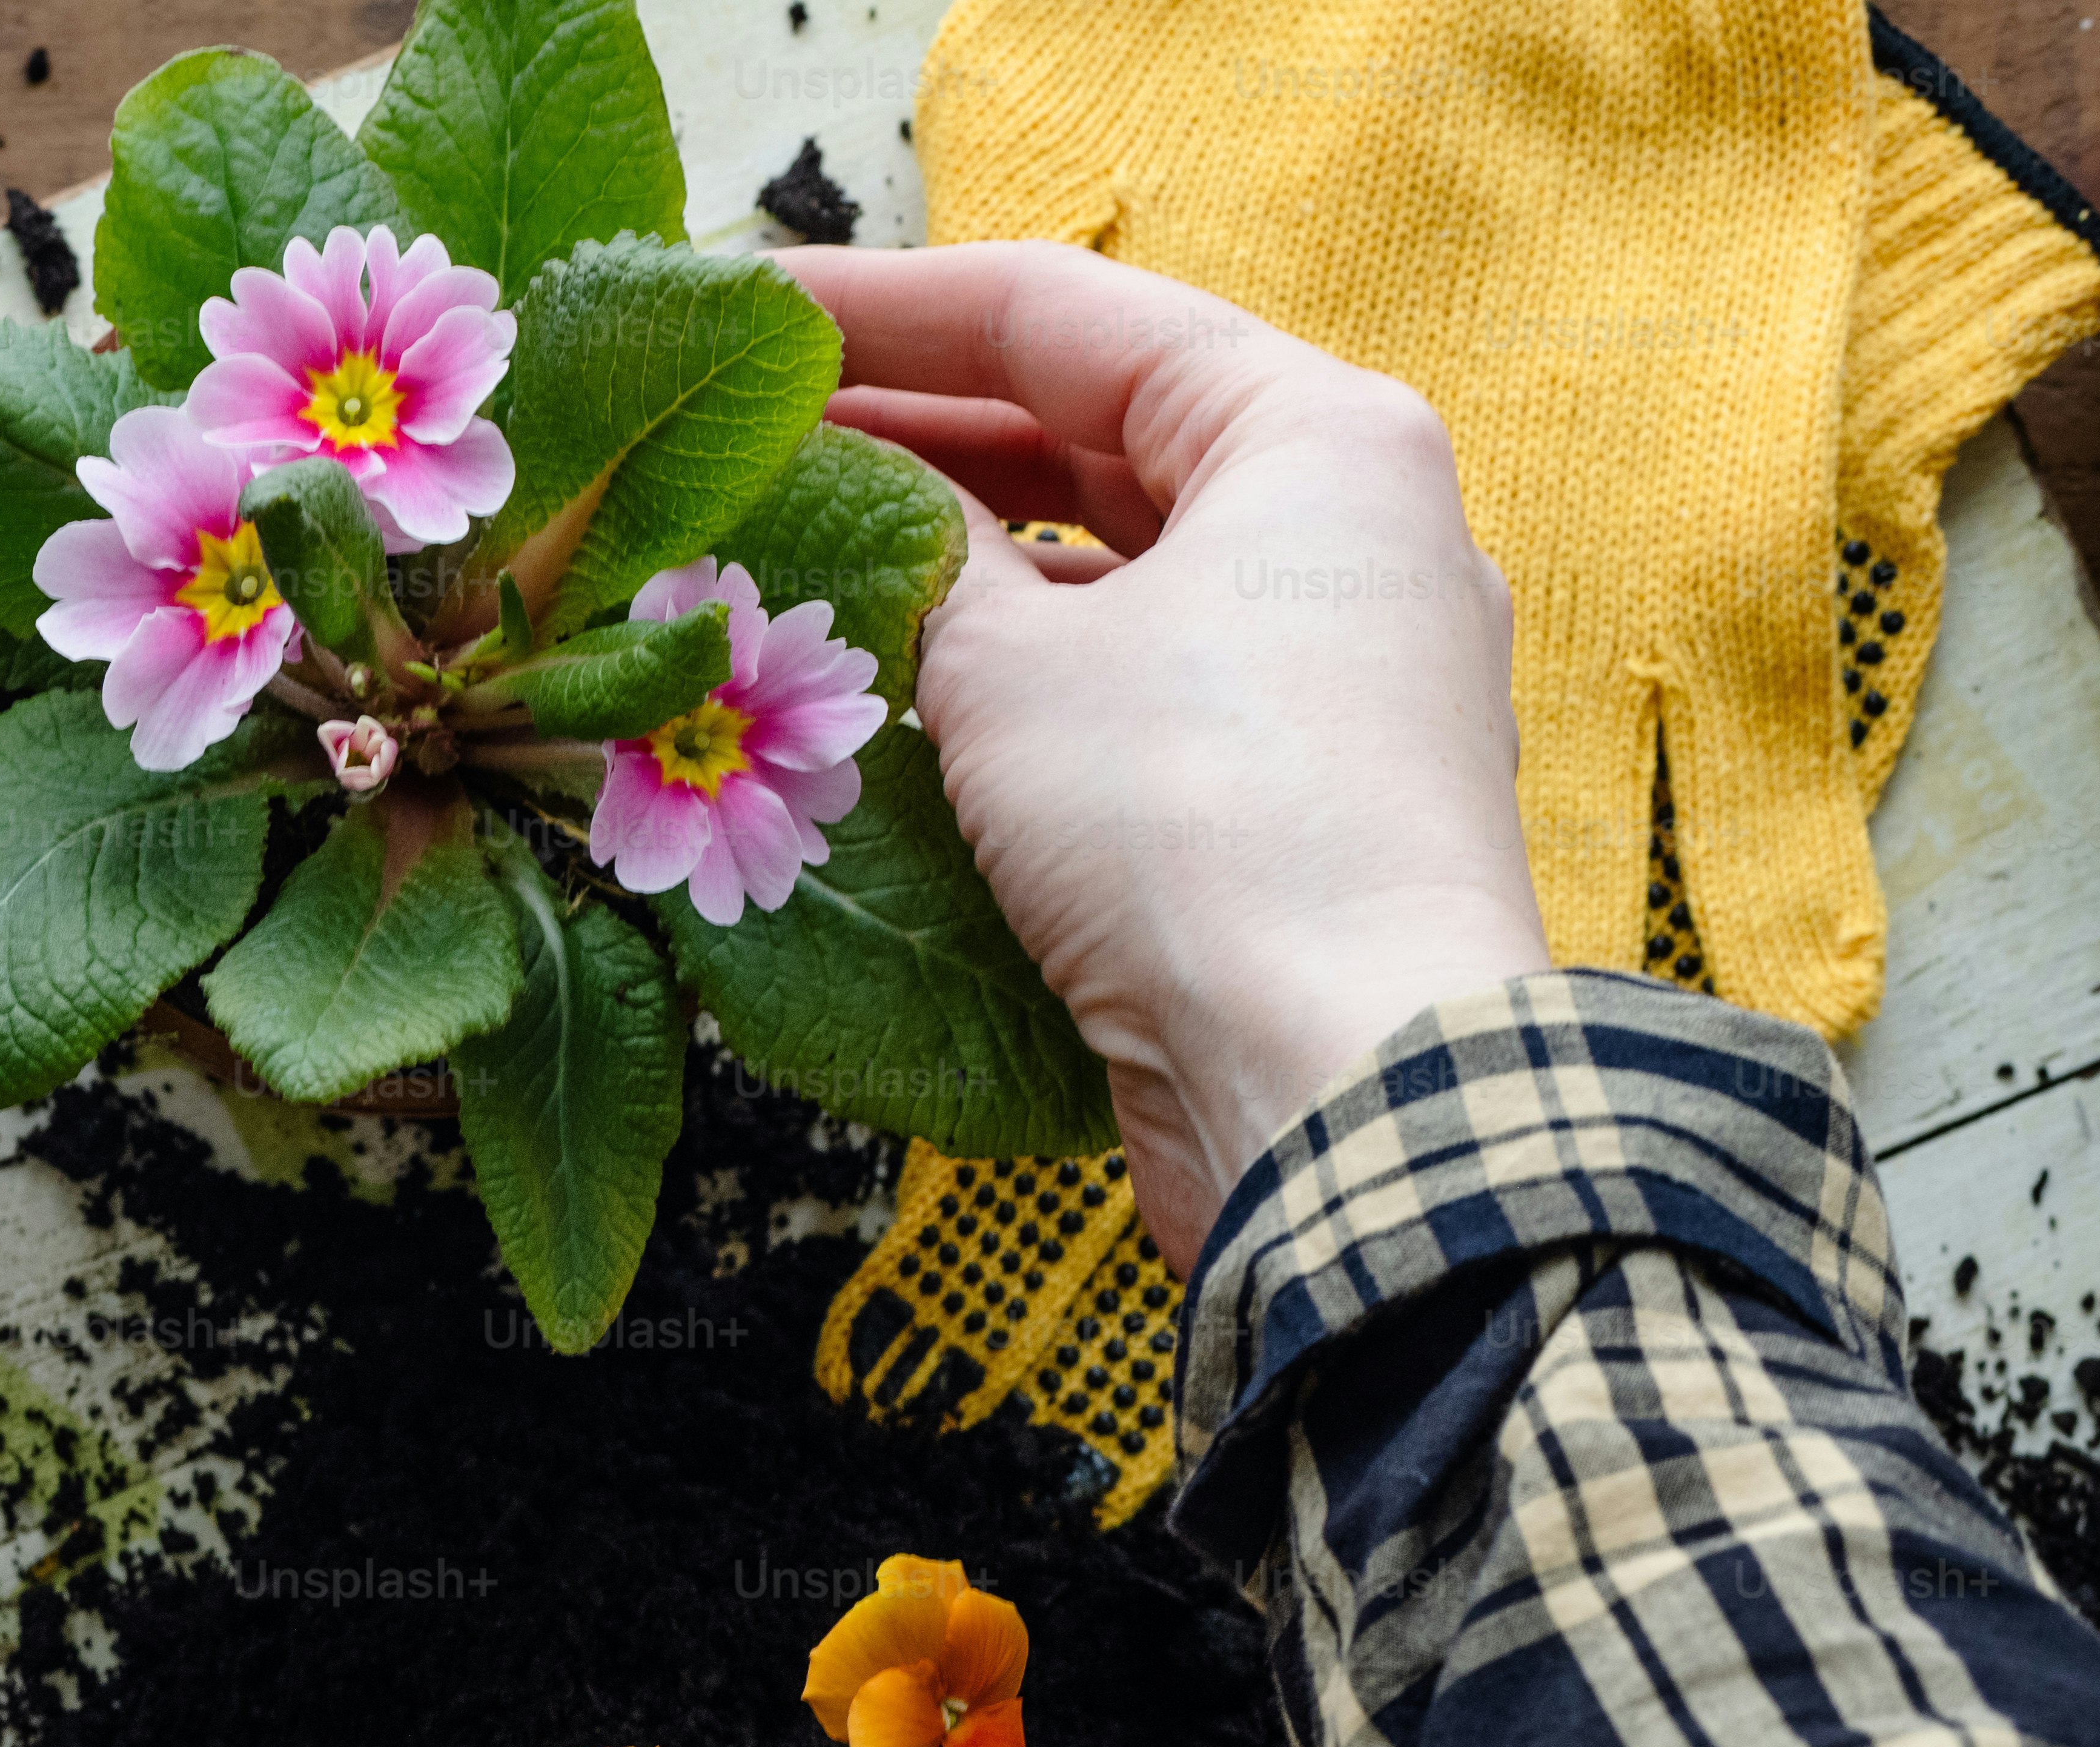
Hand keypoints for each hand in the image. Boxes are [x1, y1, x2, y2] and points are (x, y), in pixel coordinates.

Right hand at [780, 242, 1556, 1268]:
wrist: (1338, 1084)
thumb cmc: (1196, 827)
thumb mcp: (1012, 662)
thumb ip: (920, 561)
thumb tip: (854, 506)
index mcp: (1316, 438)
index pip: (1069, 316)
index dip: (889, 310)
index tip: (754, 320)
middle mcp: (1348, 535)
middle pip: (1097, 441)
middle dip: (917, 441)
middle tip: (751, 446)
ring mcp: (1333, 676)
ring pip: (1112, 578)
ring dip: (957, 574)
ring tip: (797, 569)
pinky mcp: (1295, 802)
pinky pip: (1133, 695)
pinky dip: (1019, 684)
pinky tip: (899, 701)